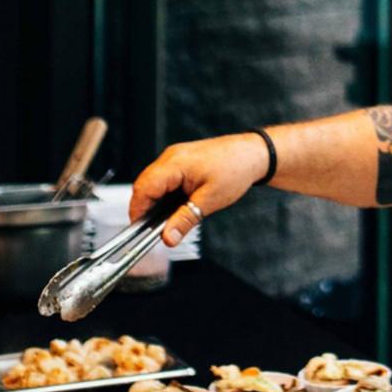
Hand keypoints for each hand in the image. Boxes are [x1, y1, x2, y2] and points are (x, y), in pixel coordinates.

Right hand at [130, 134, 269, 245]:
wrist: (253, 154)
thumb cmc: (236, 169)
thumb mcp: (210, 201)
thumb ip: (186, 219)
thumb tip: (168, 237)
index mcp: (174, 163)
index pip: (143, 188)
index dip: (138, 210)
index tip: (140, 230)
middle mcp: (170, 157)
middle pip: (145, 186)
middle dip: (147, 209)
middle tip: (155, 230)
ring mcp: (174, 158)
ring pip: (154, 184)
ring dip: (158, 202)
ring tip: (168, 220)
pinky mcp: (180, 162)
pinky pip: (165, 180)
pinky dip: (166, 195)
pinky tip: (176, 207)